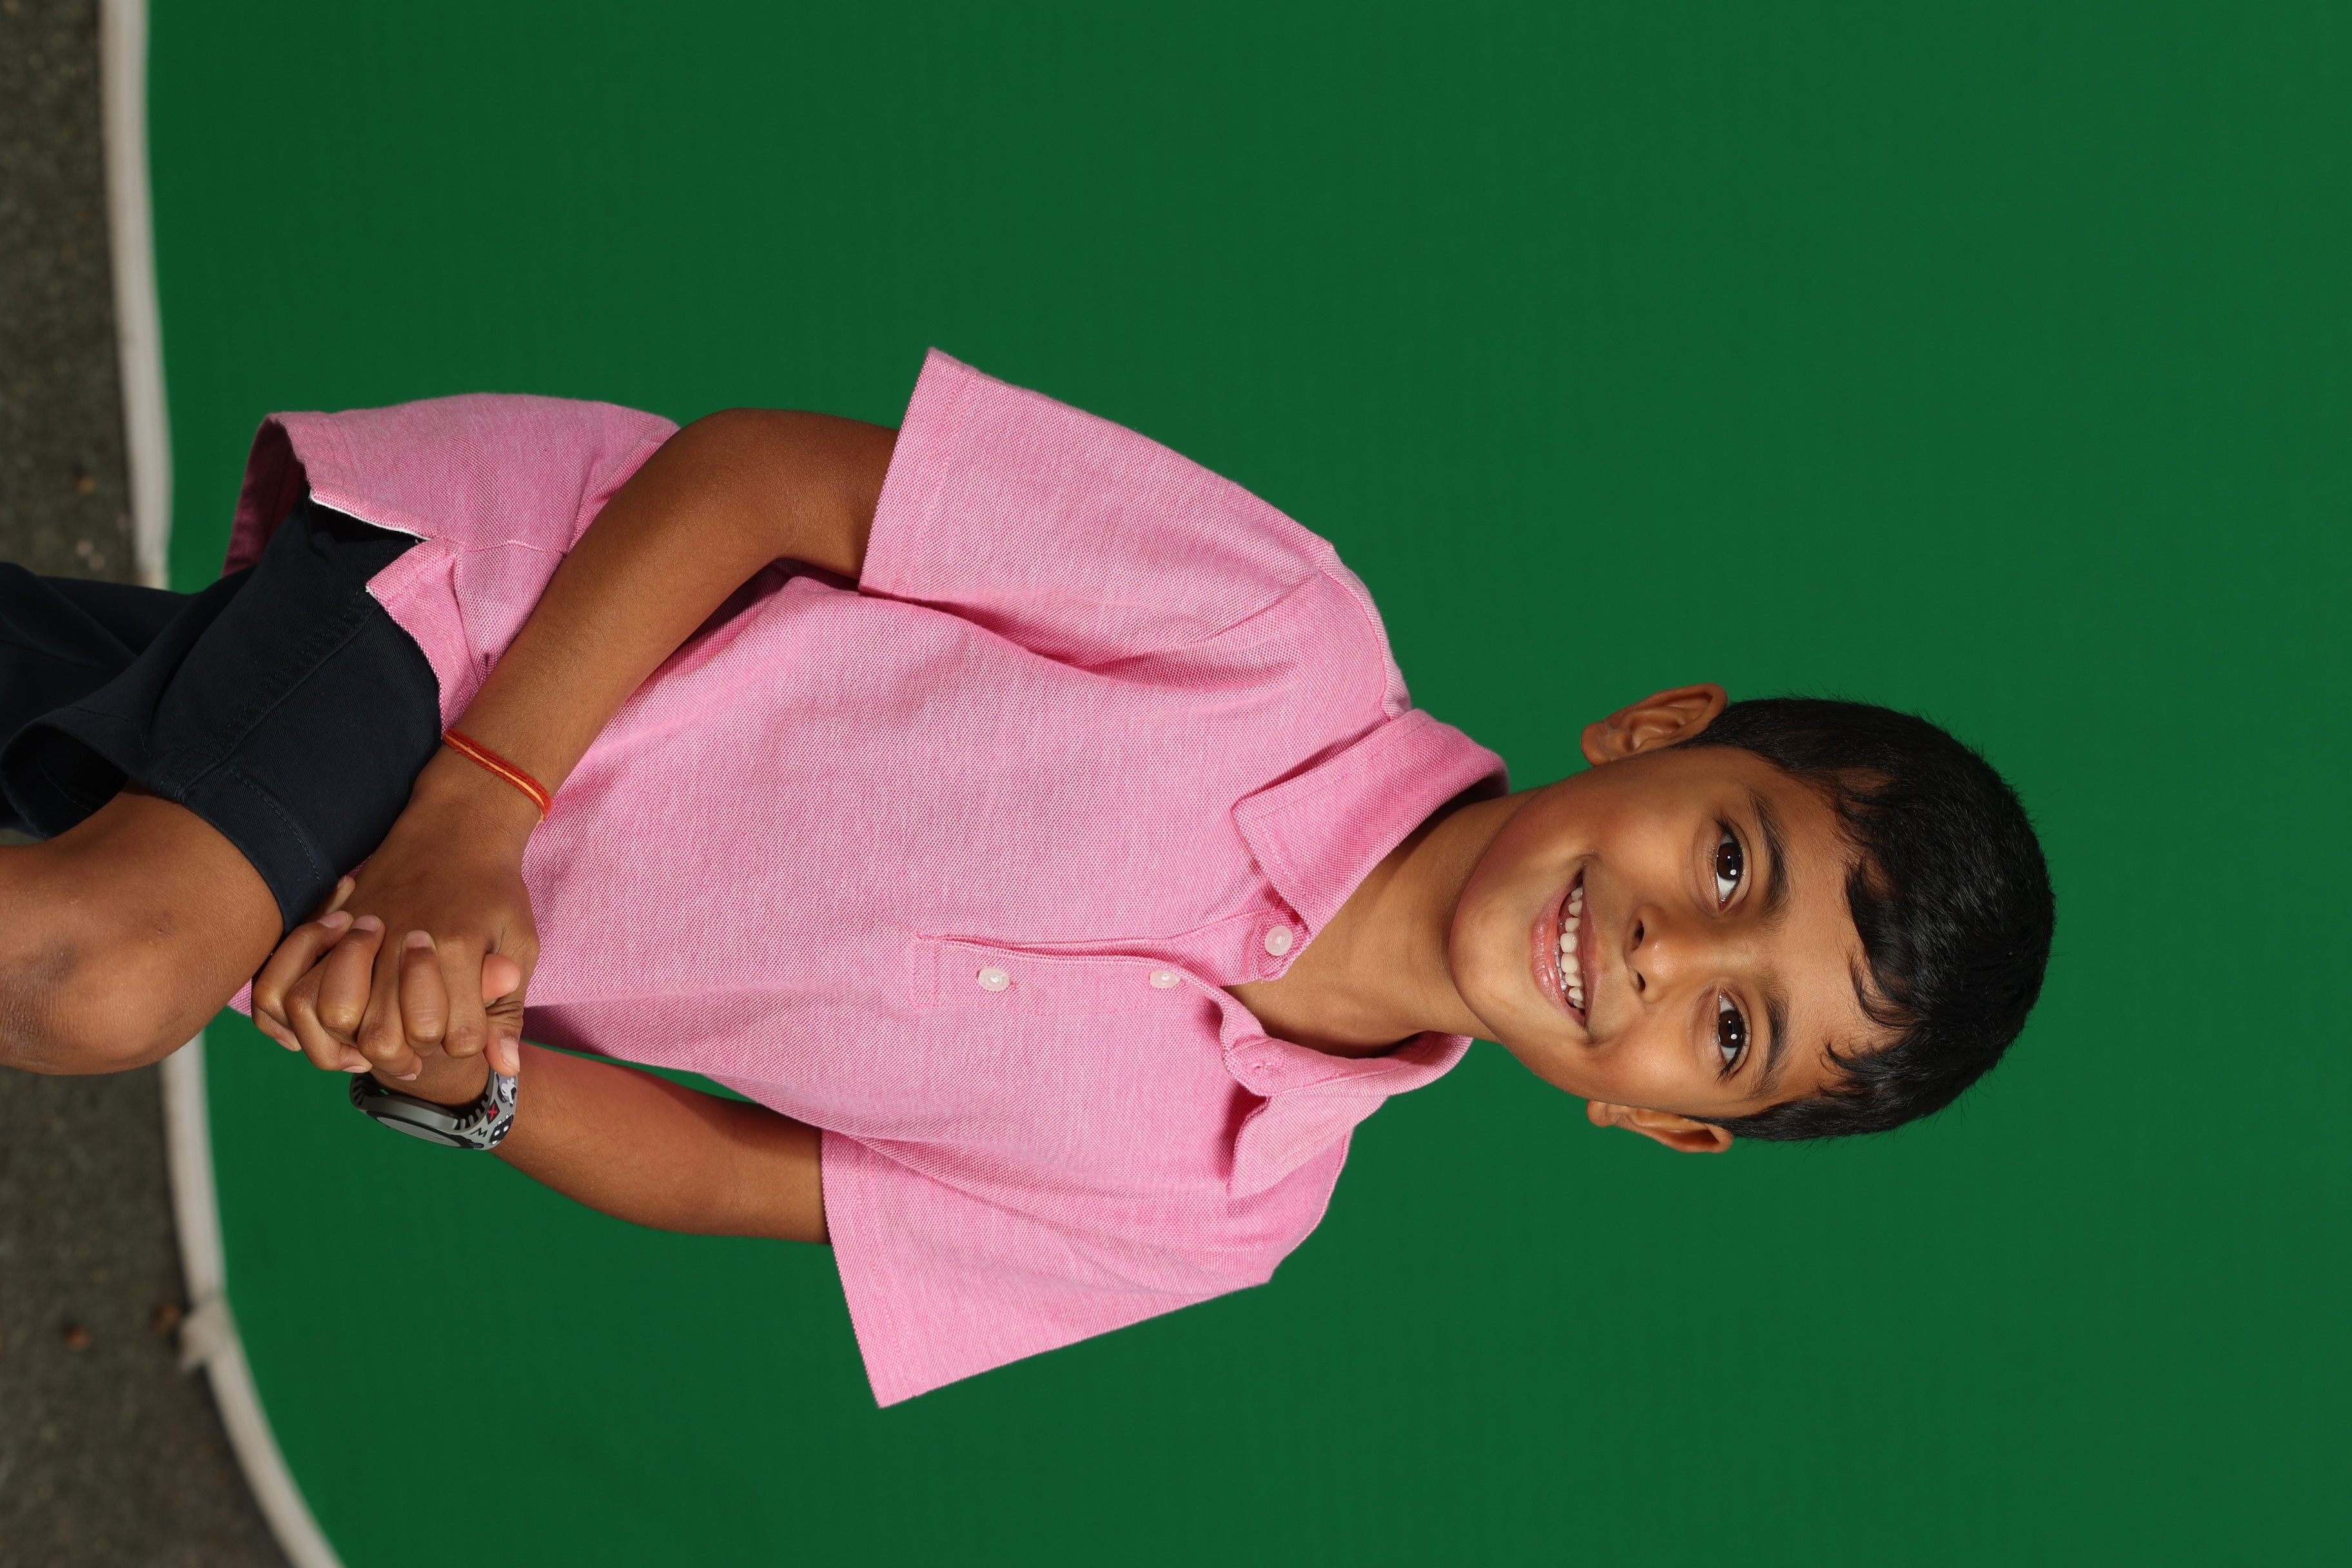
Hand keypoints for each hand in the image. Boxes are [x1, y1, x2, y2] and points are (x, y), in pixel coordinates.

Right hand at [252, 751, 540, 1079]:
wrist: (456, 829)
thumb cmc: (494, 891)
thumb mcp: (519, 943)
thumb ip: (508, 1009)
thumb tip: (507, 1069)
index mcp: (457, 947)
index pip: (456, 1036)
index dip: (465, 1046)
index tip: (470, 1030)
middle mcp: (403, 944)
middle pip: (387, 1037)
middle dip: (408, 1053)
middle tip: (422, 1045)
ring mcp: (363, 935)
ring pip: (339, 1017)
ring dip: (359, 1039)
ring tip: (384, 1034)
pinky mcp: (334, 928)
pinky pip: (299, 985)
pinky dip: (313, 1012)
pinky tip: (347, 1017)